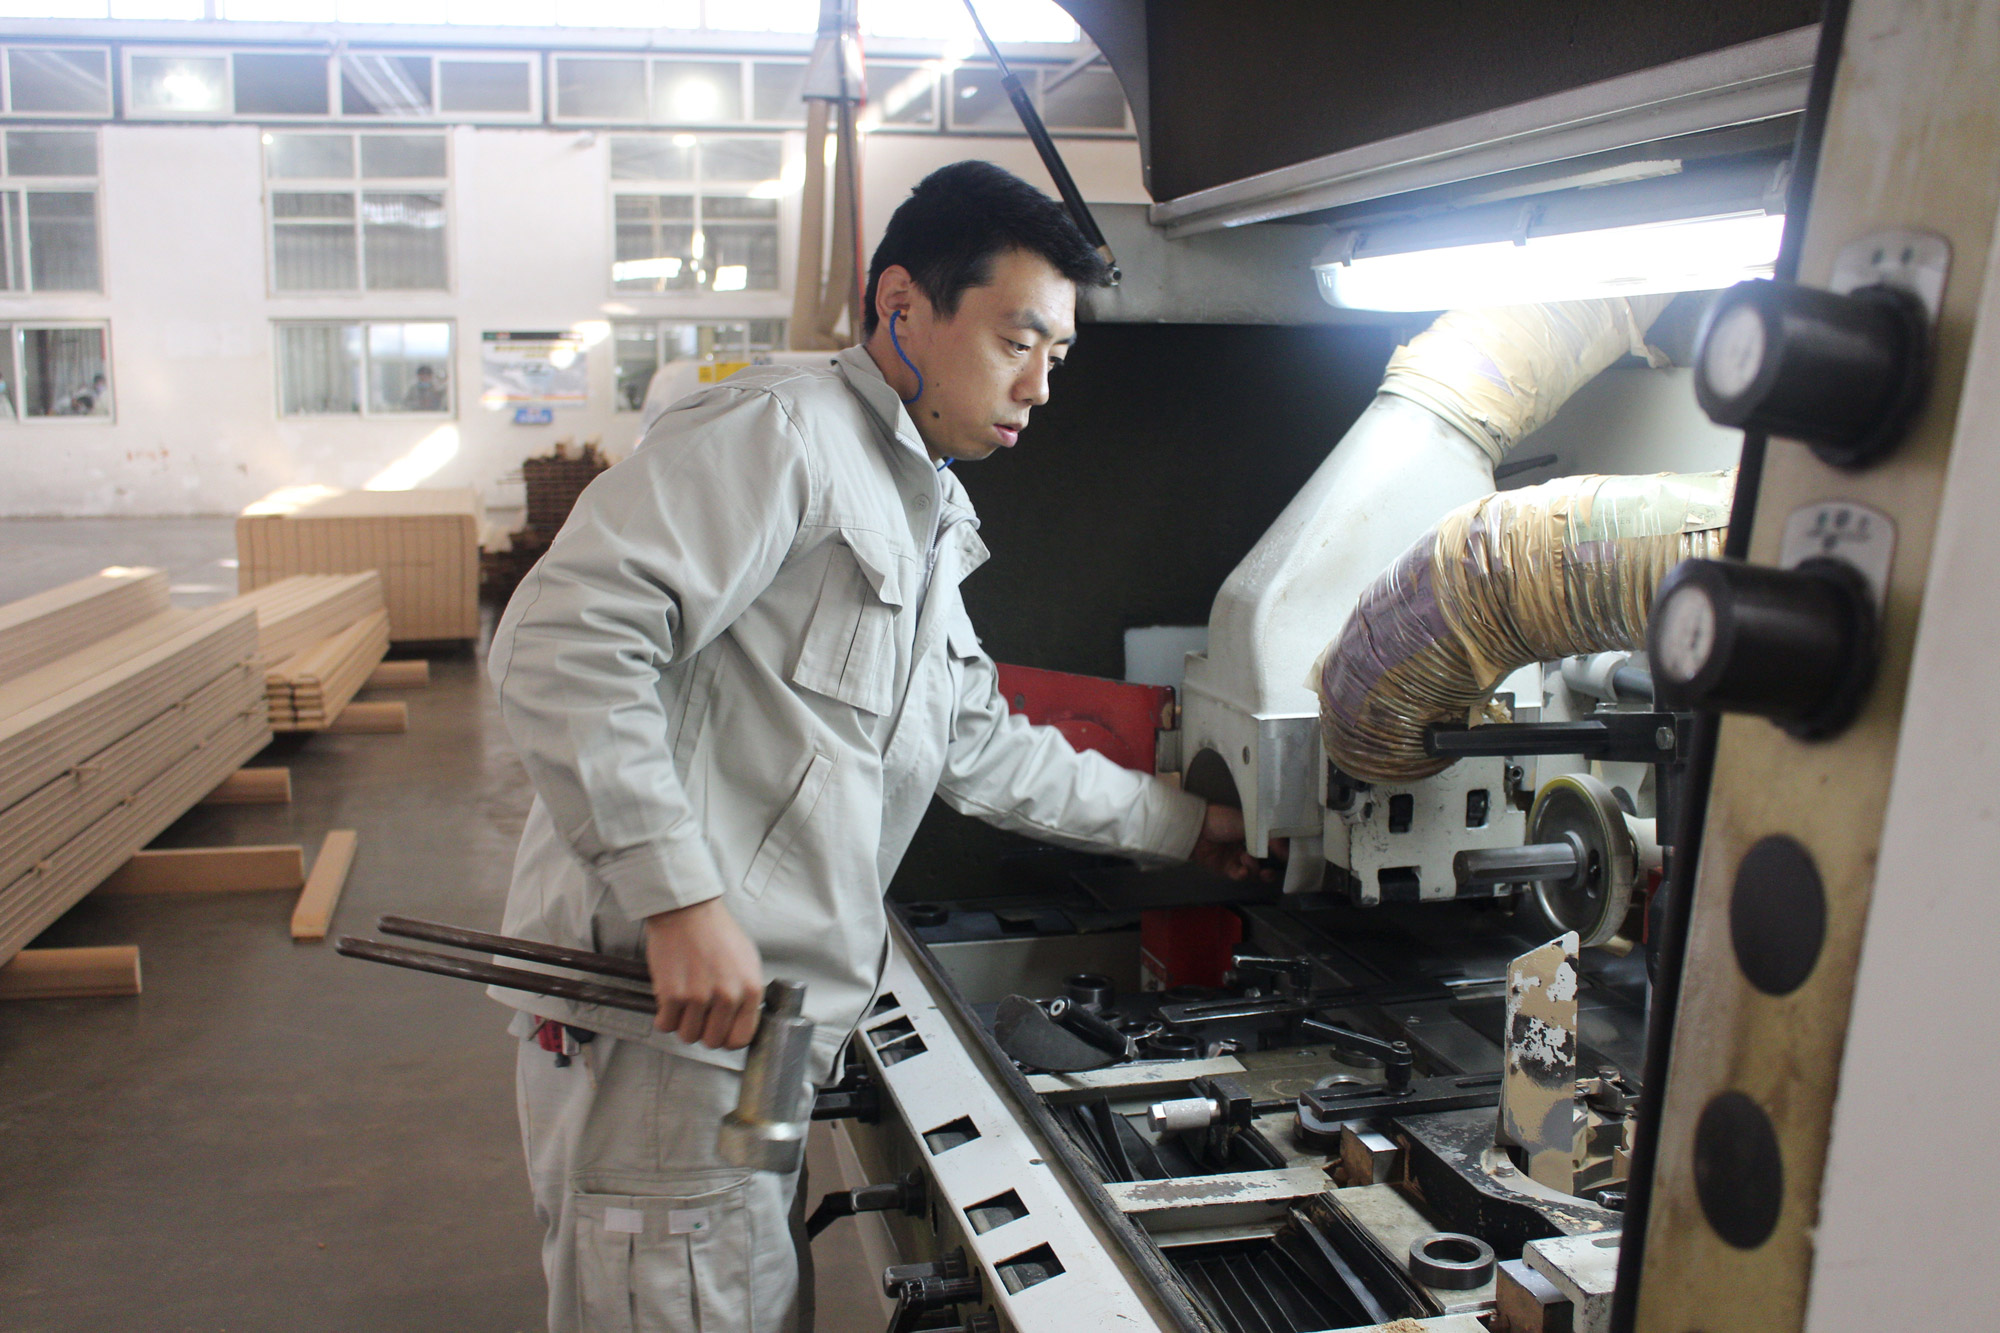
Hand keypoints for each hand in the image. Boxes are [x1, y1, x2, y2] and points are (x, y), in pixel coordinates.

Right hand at [642, 898, 764, 1049]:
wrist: (688, 912)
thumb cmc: (717, 932)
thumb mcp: (748, 961)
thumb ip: (747, 993)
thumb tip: (743, 1019)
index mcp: (750, 989)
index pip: (741, 1038)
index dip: (727, 1039)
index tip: (719, 1031)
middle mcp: (727, 996)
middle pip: (713, 1042)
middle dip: (703, 1032)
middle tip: (698, 1016)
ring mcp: (699, 997)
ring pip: (688, 1036)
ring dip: (683, 1025)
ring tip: (684, 1006)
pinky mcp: (672, 994)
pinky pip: (665, 1025)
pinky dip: (664, 1017)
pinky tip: (669, 1001)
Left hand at [1188, 804, 1285, 881]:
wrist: (1196, 829)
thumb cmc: (1222, 820)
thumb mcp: (1249, 824)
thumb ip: (1268, 837)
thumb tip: (1286, 851)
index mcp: (1254, 833)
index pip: (1272, 846)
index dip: (1280, 854)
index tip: (1286, 859)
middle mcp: (1247, 847)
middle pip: (1265, 864)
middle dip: (1270, 870)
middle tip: (1269, 872)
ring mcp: (1237, 859)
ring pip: (1254, 872)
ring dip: (1254, 868)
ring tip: (1245, 858)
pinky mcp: (1226, 869)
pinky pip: (1240, 876)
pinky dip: (1244, 874)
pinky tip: (1242, 870)